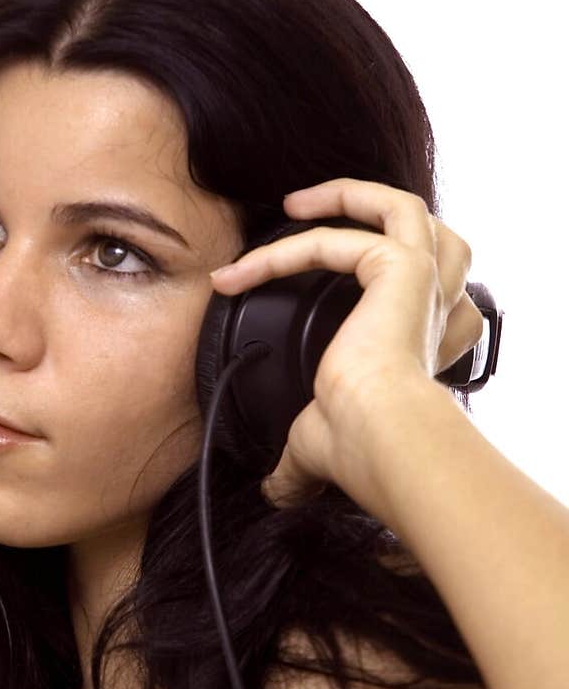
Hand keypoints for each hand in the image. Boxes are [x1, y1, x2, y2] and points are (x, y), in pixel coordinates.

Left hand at [208, 178, 485, 513]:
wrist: (379, 438)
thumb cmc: (364, 447)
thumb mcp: (321, 446)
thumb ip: (299, 463)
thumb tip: (275, 492)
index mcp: (432, 344)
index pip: (439, 296)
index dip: (396, 282)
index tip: (341, 293)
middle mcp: (440, 309)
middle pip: (439, 236)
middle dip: (381, 213)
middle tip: (314, 217)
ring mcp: (427, 283)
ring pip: (404, 210)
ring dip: (349, 196)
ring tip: (294, 206)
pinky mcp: (401, 268)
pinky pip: (341, 236)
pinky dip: (290, 246)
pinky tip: (248, 267)